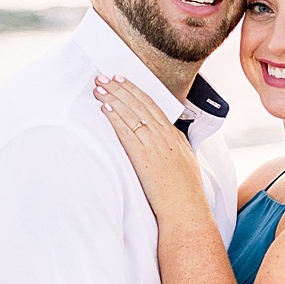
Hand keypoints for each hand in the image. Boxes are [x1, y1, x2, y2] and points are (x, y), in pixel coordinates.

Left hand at [95, 75, 202, 217]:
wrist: (185, 207)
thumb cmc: (185, 190)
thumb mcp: (185, 161)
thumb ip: (174, 145)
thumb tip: (166, 135)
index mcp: (175, 136)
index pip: (153, 106)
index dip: (136, 91)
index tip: (122, 80)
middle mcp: (165, 136)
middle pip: (140, 104)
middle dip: (121, 88)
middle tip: (105, 76)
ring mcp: (155, 144)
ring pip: (132, 113)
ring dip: (114, 97)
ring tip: (99, 87)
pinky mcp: (143, 155)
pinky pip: (126, 130)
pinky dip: (115, 117)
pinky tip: (105, 107)